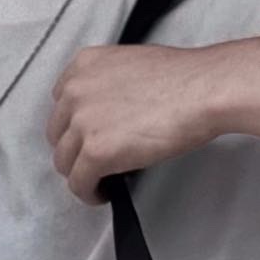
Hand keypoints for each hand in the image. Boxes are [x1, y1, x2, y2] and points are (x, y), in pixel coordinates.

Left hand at [47, 44, 217, 203]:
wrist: (201, 91)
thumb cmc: (183, 79)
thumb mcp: (132, 67)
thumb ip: (111, 86)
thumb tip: (115, 113)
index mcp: (84, 65)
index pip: (62, 104)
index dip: (76, 127)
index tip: (91, 139)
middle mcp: (75, 91)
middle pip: (58, 135)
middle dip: (76, 152)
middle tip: (97, 165)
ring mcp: (82, 123)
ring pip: (65, 162)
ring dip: (81, 174)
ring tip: (102, 183)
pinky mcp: (96, 152)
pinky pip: (79, 183)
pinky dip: (89, 193)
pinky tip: (104, 194)